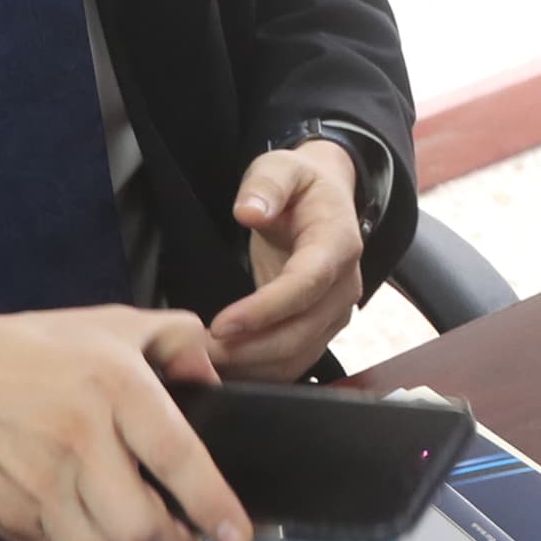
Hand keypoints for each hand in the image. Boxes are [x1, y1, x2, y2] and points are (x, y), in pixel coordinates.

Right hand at [0, 305, 248, 540]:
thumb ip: (179, 343)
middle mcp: (79, 442)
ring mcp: (40, 486)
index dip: (216, 506)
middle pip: (141, 531)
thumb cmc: (28, 352)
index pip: (179, 458)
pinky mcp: (10, 518)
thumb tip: (215, 384)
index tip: (240, 536)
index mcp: (115, 387)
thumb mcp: (112, 323)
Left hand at [207, 137, 365, 380]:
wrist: (325, 201)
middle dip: (248, 349)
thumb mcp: (281, 167)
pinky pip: (293, 363)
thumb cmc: (300, 186)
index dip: (264, 310)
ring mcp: (335, 313)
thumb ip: (266, 184)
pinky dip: (258, 372)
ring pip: (297, 356)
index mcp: (338, 243)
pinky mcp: (320, 330)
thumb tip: (249, 210)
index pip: (306, 286)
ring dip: (250, 366)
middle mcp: (344, 285)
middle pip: (301, 332)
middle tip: (196, 352)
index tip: (221, 326)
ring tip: (202, 362)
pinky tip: (223, 368)